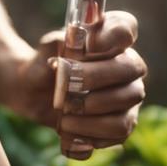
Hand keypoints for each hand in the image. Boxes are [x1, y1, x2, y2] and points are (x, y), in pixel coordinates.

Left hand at [7, 11, 146, 157]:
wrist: (36, 92)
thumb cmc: (47, 65)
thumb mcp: (45, 51)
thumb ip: (56, 45)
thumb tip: (69, 50)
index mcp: (111, 37)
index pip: (125, 28)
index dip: (113, 36)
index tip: (90, 44)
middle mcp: (129, 65)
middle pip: (131, 69)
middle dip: (95, 79)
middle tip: (65, 90)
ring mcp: (129, 96)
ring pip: (126, 107)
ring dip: (92, 118)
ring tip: (64, 121)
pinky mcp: (123, 122)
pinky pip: (118, 133)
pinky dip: (91, 137)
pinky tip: (70, 135)